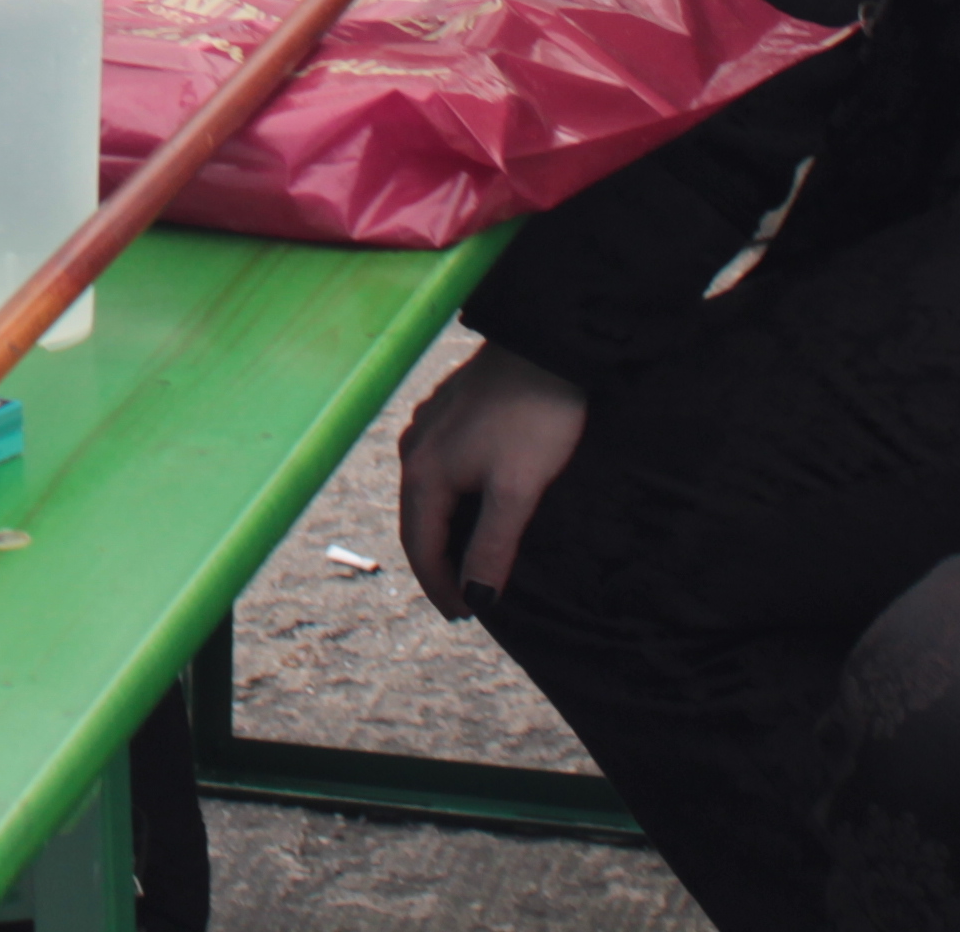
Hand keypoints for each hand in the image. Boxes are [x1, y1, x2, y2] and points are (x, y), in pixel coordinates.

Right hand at [396, 343, 587, 616]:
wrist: (545, 343)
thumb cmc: (534, 417)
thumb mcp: (517, 490)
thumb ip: (492, 547)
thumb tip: (476, 598)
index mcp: (424, 473)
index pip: (420, 547)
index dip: (439, 587)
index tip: (464, 616)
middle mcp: (414, 448)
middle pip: (417, 521)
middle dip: (437, 564)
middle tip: (464, 598)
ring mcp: (428, 425)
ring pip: (427, 493)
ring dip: (443, 530)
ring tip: (468, 557)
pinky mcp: (447, 409)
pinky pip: (438, 467)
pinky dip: (450, 498)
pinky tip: (473, 501)